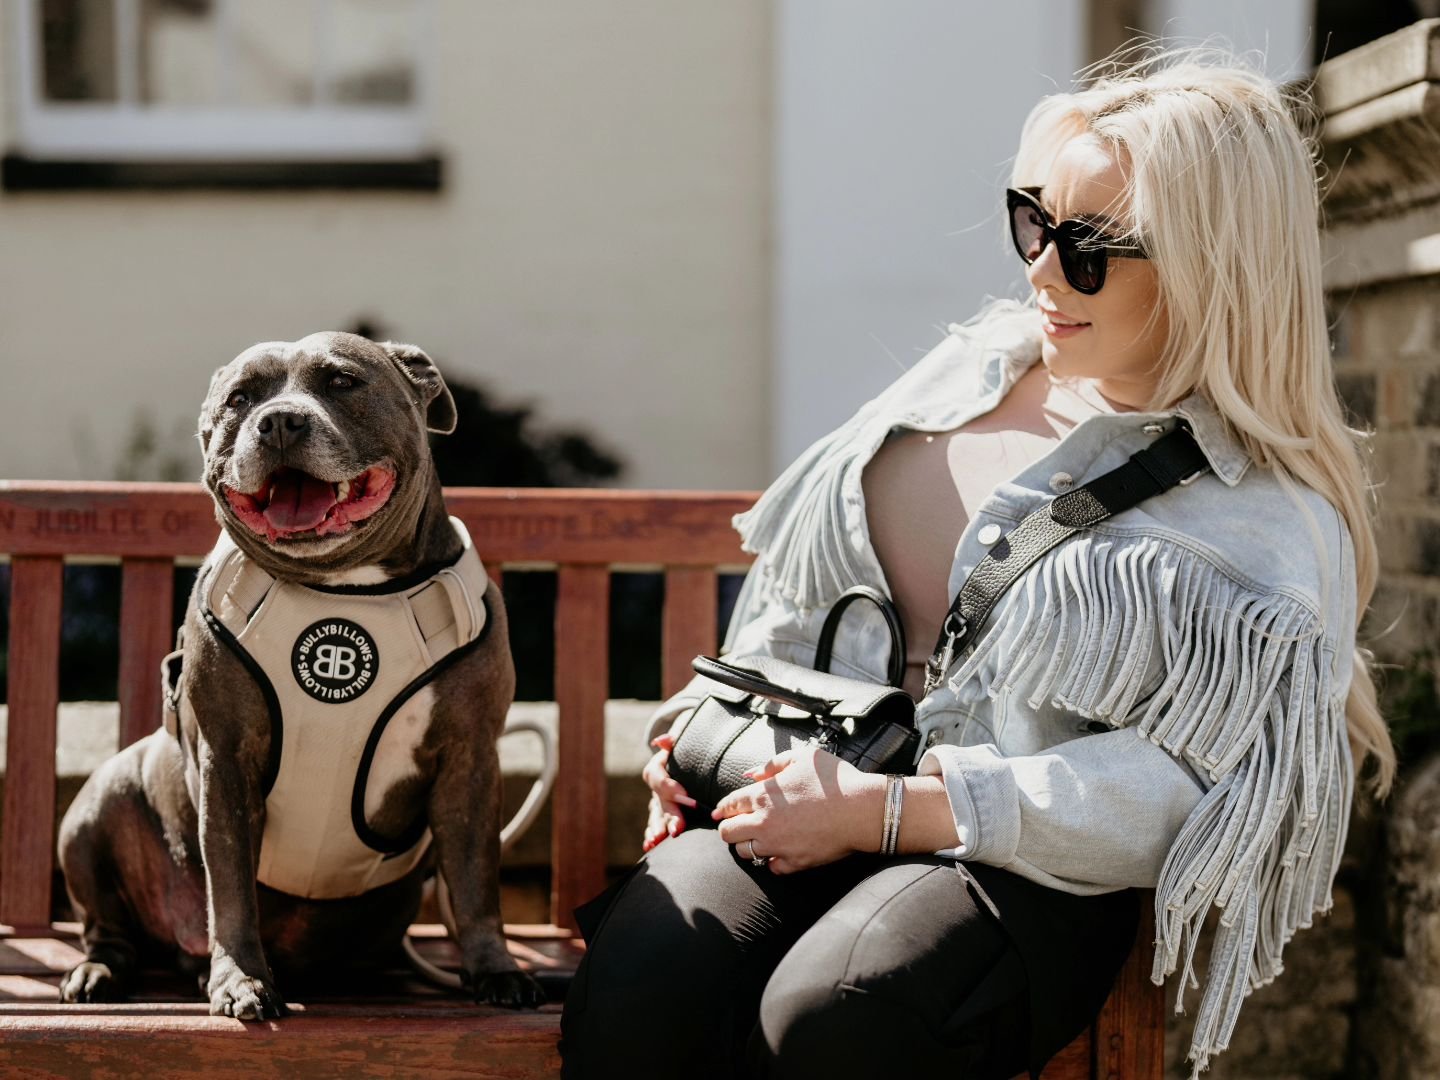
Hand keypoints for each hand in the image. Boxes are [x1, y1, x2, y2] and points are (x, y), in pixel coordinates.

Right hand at [640, 732, 697, 852]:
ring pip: (655, 815)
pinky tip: (650, 847)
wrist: (687, 750)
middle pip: (659, 801)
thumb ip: (674, 738)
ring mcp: (658, 800)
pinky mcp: (663, 811)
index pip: (658, 779)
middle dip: (669, 816)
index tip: (689, 798)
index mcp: (657, 767)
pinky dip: (653, 836)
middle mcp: (655, 786)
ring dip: (657, 829)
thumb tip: (661, 741)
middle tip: (678, 829)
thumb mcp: (683, 734)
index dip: (671, 788)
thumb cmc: (688, 743)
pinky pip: (656, 824)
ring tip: (658, 842)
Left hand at [710, 744, 882, 874]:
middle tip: (739, 825)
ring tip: (760, 838)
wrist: (863, 810)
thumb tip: (750, 774)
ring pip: (745, 853)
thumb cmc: (835, 780)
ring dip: (748, 845)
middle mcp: (764, 823)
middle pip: (727, 834)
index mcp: (763, 795)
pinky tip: (781, 851)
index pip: (728, 805)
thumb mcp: (803, 758)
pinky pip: (771, 868)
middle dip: (729, 828)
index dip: (722, 809)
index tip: (720, 813)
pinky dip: (772, 861)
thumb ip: (772, 764)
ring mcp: (778, 846)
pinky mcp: (794, 863)